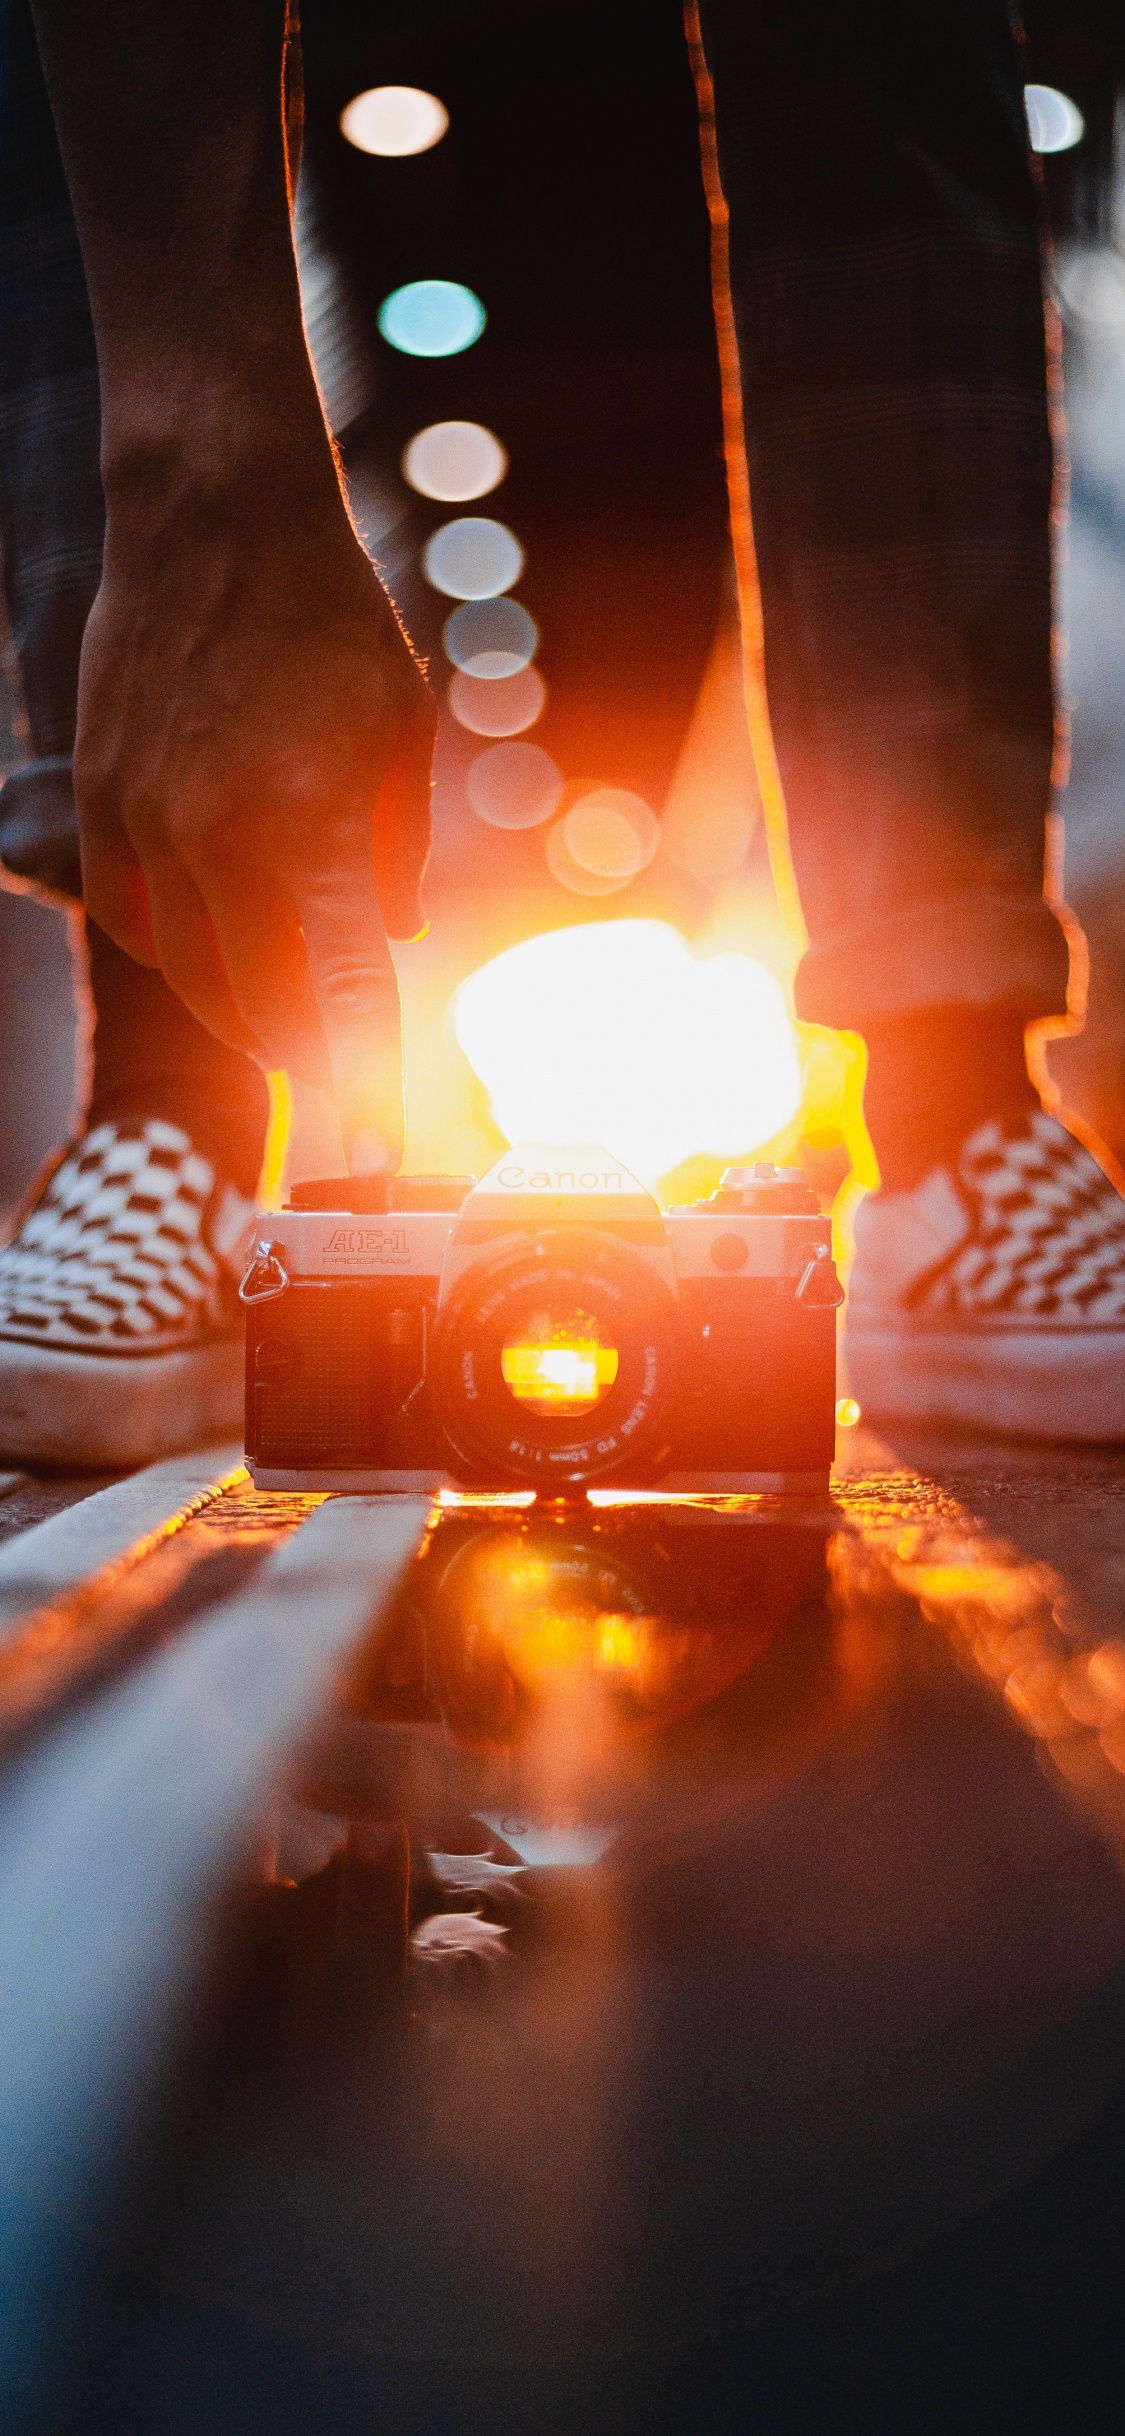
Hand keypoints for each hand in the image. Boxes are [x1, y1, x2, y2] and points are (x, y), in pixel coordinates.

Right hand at [74, 464, 434, 1172]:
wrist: (211, 521)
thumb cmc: (328, 621)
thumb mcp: (401, 736)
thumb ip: (393, 855)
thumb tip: (387, 942)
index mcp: (310, 830)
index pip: (343, 998)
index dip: (366, 1087)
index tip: (381, 1151)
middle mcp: (217, 845)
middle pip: (262, 1011)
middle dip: (311, 1062)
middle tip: (347, 1084)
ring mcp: (147, 829)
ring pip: (194, 979)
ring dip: (249, 1017)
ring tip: (292, 1025)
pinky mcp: (104, 806)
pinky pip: (137, 925)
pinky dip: (183, 957)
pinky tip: (221, 950)